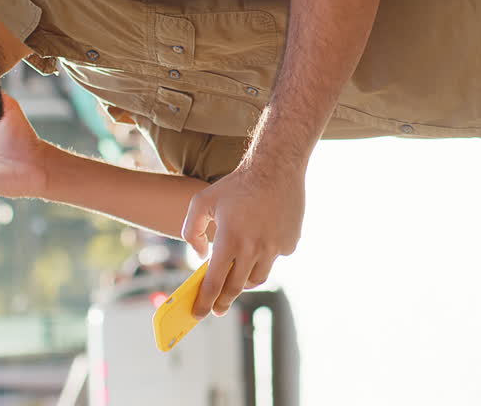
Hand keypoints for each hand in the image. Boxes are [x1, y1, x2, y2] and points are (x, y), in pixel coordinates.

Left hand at [182, 154, 305, 317]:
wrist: (276, 167)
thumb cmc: (236, 184)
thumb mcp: (201, 202)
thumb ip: (191, 231)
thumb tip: (201, 255)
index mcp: (230, 240)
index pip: (214, 283)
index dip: (204, 302)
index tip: (197, 314)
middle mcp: (253, 248)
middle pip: (236, 288)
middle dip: (222, 302)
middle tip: (216, 309)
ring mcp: (274, 247)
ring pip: (257, 277)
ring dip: (243, 282)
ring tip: (235, 279)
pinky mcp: (290, 243)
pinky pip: (274, 259)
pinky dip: (264, 258)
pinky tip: (259, 244)